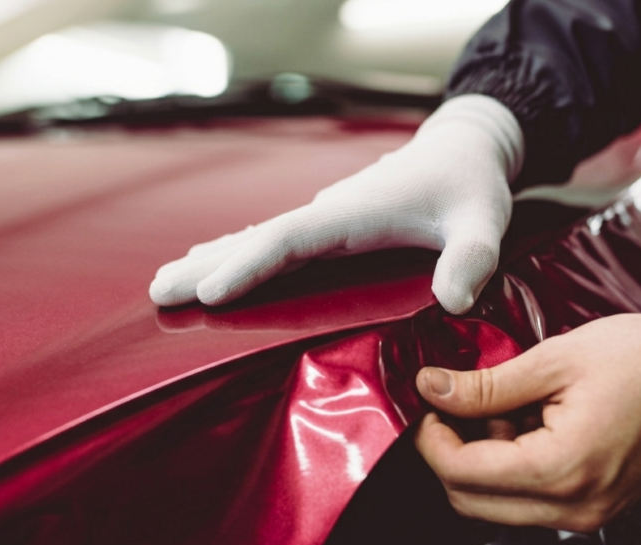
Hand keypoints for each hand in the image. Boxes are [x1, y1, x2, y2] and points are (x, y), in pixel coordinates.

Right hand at [149, 95, 523, 314]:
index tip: (208, 291)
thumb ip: (473, 258)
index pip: (290, 240)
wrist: (462, 147)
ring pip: (259, 239)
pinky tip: (216, 266)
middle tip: (156, 293)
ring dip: (212, 259)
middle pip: (257, 239)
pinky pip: (275, 242)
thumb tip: (454, 302)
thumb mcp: (484, 221)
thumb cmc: (470, 184)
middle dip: (207, 266)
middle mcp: (330, 212)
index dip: (248, 265)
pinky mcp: (331, 223)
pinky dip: (239, 254)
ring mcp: (327, 216)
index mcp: (355, 213)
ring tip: (165, 283)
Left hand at [414, 313, 640, 531]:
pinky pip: (534, 501)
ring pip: (500, 504)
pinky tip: (533, 422)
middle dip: (453, 452)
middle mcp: (576, 507)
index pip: (461, 474)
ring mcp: (590, 513)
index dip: (431, 437)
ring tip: (510, 405)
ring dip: (486, 459)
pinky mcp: (598, 507)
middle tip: (460, 402)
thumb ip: (488, 383)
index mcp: (563, 468)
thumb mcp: (557, 359)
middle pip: (472, 500)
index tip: (429, 402)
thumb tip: (433, 388)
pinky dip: (516, 467)